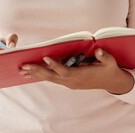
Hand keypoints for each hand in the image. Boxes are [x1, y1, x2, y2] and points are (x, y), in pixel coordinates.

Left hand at [18, 48, 134, 93]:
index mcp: (81, 75)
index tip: (46, 58)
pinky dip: (42, 75)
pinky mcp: (69, 82)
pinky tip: (32, 73)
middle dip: (38, 71)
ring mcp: (70, 83)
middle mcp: (73, 81)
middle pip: (53, 77)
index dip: (55, 66)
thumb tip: (99, 51)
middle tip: (23, 67)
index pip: (65, 71)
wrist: (112, 82)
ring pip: (50, 79)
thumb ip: (104, 57)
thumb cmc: (109, 69)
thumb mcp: (110, 62)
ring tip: (22, 71)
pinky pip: (53, 79)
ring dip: (36, 74)